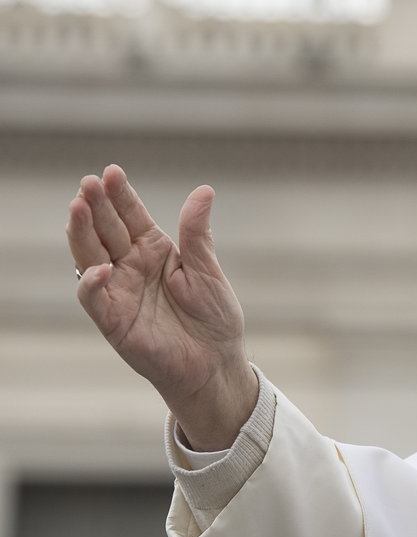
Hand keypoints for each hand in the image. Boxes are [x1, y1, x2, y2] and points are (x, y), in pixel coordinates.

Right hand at [66, 165, 257, 450]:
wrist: (216, 364)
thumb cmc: (213, 319)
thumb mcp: (207, 270)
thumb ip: (197, 233)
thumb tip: (204, 190)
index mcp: (154, 251)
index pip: (131, 217)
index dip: (120, 196)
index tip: (112, 172)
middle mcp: (130, 267)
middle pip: (106, 231)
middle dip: (96, 206)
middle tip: (90, 183)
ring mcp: (119, 291)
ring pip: (90, 256)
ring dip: (82, 233)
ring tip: (78, 207)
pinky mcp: (113, 321)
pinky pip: (94, 298)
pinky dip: (92, 283)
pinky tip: (99, 267)